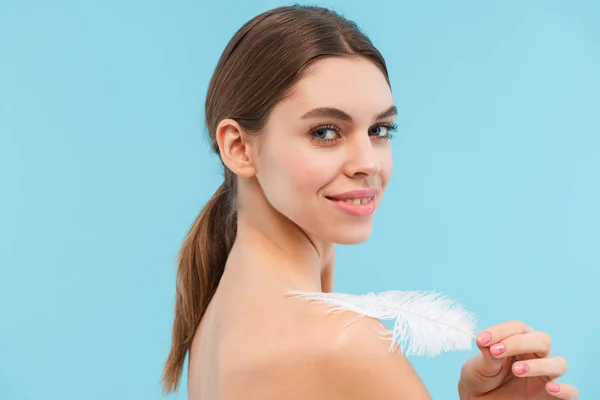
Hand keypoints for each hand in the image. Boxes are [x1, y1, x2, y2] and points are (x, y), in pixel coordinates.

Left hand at [458, 320, 578, 399]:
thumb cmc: (480, 379)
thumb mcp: (477, 367)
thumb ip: (486, 356)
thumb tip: (487, 342)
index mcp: (517, 341)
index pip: (518, 328)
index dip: (501, 331)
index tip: (482, 340)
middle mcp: (535, 355)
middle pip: (542, 340)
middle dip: (519, 342)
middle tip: (497, 352)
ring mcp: (545, 375)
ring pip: (558, 363)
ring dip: (539, 365)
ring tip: (516, 370)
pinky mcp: (551, 396)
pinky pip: (571, 392)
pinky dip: (564, 389)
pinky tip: (550, 388)